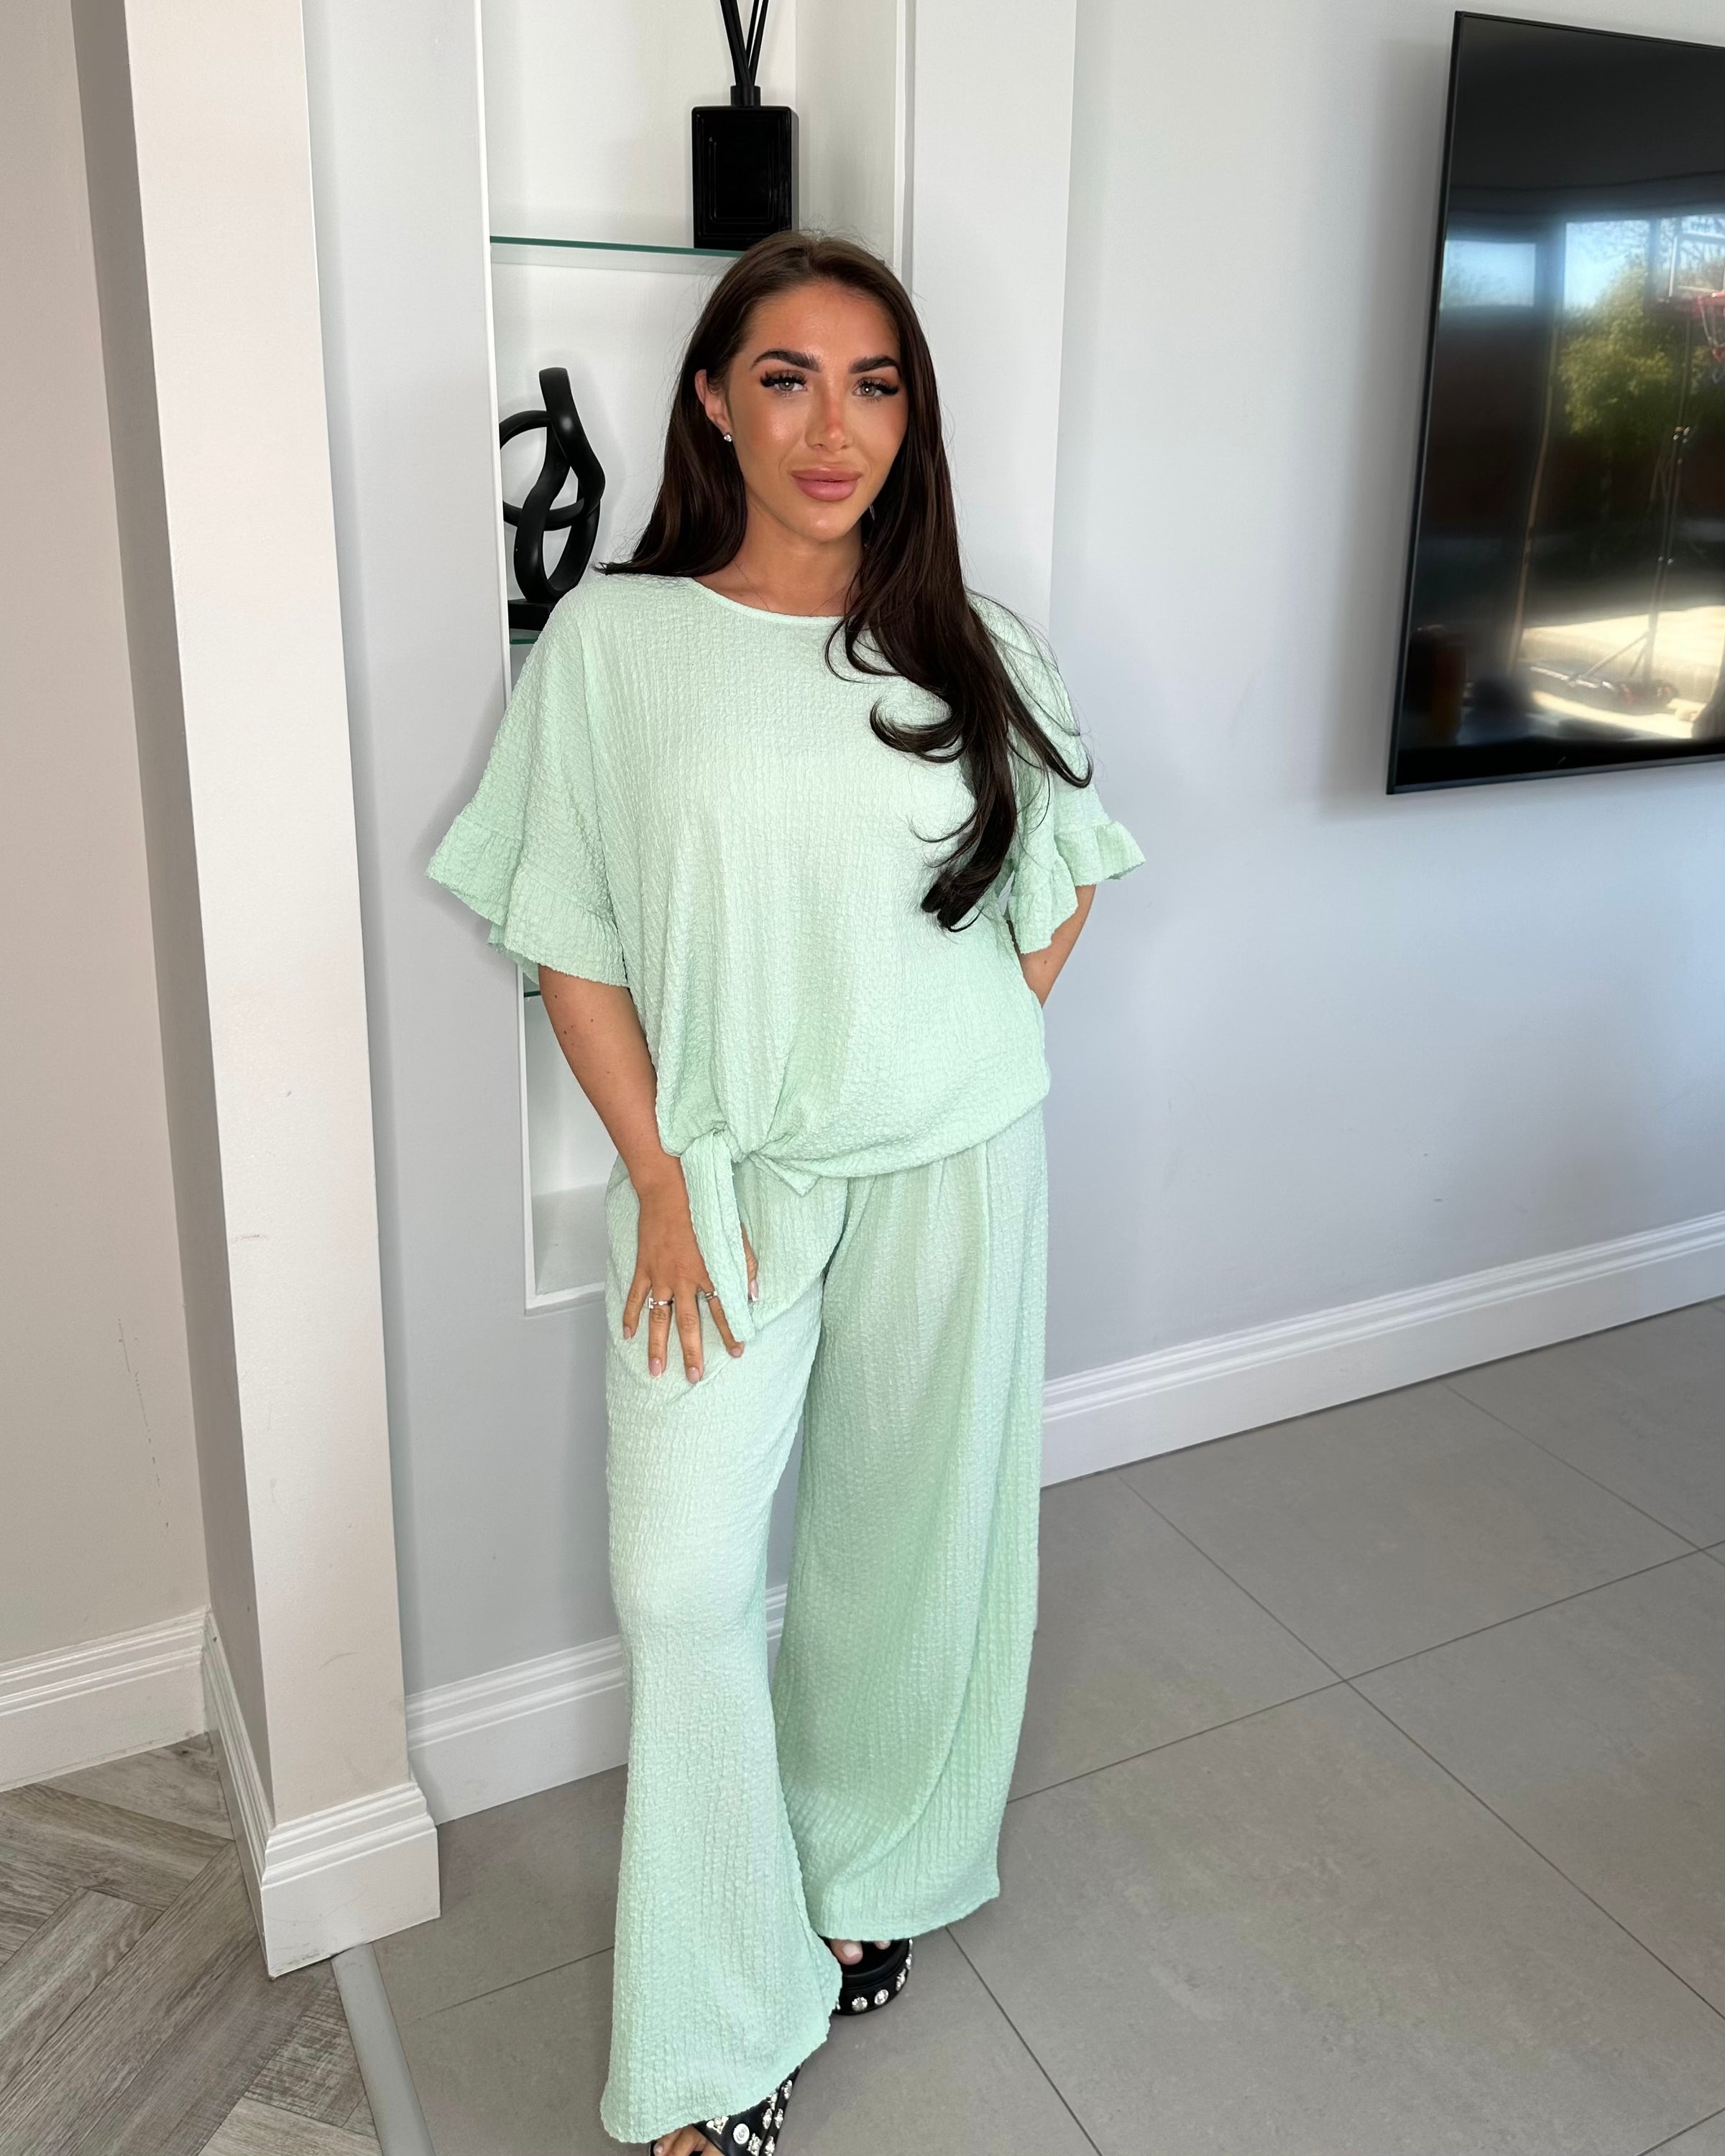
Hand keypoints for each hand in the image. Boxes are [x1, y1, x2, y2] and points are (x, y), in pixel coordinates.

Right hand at [621, 1166, 757, 1380]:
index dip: (730, 1331)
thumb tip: (755, 1294)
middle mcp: (683, 1280)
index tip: (738, 1351)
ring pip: (658, 1319)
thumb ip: (746, 1265)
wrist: (669, 1189)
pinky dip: (630, 1317)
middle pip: (688, 1324)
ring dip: (658, 1346)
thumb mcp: (733, 1234)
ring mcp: (660, 1276)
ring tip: (657, 1370)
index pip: (722, 1309)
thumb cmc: (704, 1207)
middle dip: (691, 1352)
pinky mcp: (643, 1268)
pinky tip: (627, 1336)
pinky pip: (634, 1298)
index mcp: (708, 1272)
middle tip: (694, 1377)